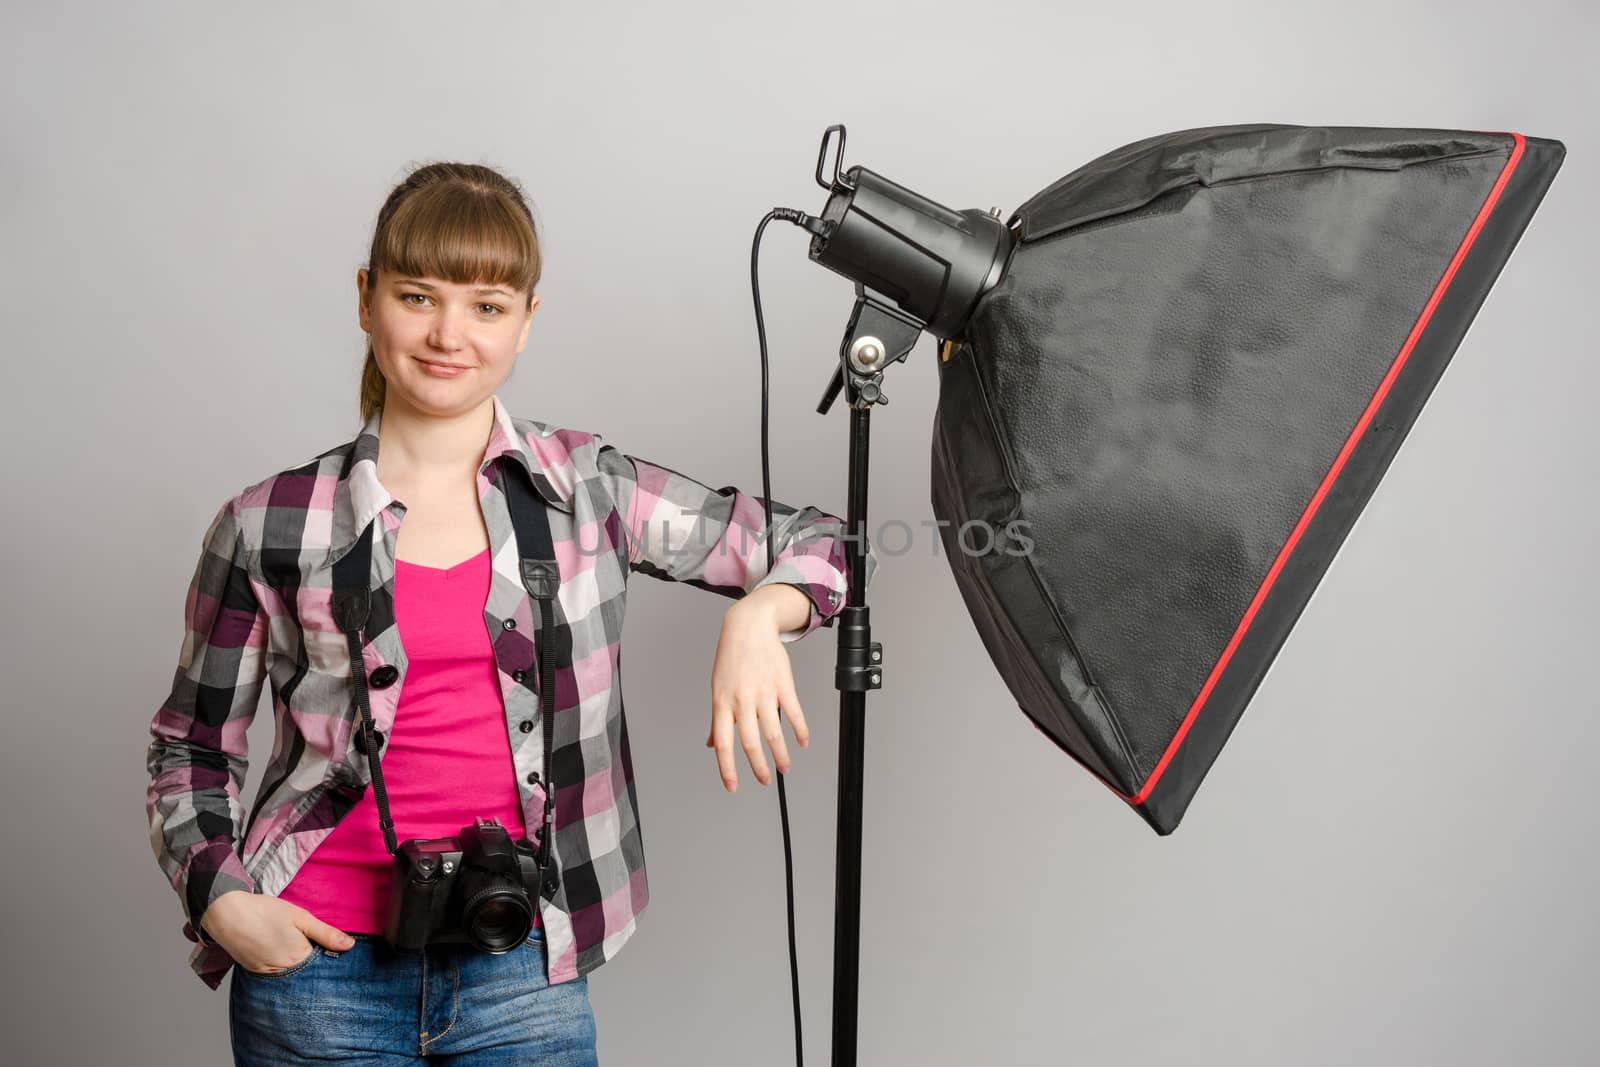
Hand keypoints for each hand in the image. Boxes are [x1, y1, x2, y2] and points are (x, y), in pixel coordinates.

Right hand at [201, 890, 355, 973]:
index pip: (320, 963)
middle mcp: (283, 971)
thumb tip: (350, 946)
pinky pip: (273, 970)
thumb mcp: (300, 917)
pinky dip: (278, 962)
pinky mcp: (253, 970)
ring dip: (293, 961)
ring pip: (289, 971)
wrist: (225, 913)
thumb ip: (325, 933)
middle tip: (306, 941)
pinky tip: (275, 946)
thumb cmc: (264, 911)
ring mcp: (266, 972)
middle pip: (305, 969)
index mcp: (298, 958)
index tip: (329, 948)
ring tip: (289, 942)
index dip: (326, 954)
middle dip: (310, 960)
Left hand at [707, 592, 810, 791]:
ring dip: (780, 755)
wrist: (749, 626)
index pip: (722, 743)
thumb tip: (711, 744)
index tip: (732, 786)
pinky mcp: (783, 684)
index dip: (726, 768)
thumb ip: (716, 719)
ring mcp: (763, 692)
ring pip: (773, 732)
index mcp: (722, 703)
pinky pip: (794, 712)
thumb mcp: (717, 688)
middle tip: (765, 780)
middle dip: (759, 767)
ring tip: (785, 768)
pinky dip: (800, 730)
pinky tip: (803, 742)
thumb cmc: (731, 657)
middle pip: (750, 742)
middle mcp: (742, 700)